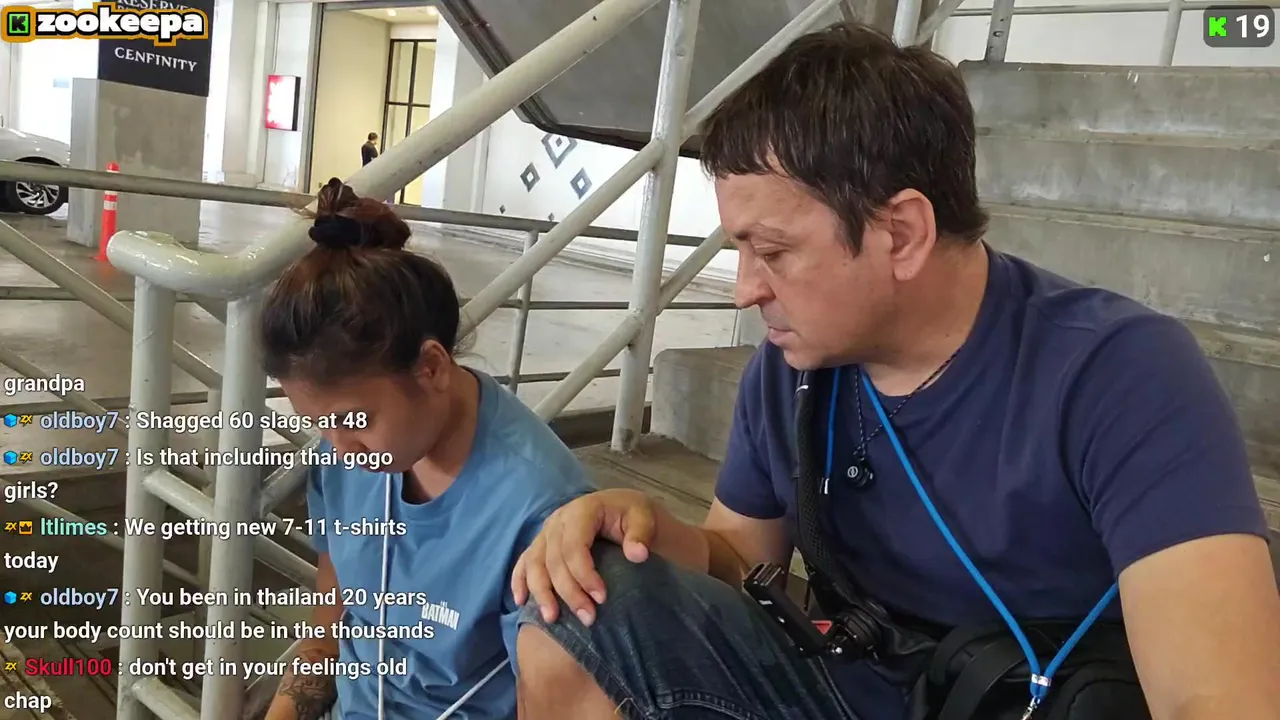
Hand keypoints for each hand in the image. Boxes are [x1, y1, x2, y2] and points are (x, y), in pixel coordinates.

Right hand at [512, 489, 656, 625]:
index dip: (584, 575)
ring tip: (552, 619)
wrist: (624, 510)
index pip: (574, 547)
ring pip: (535, 564)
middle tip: (588, 618)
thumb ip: (641, 534)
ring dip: (541, 593)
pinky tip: (521, 601)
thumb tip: (637, 555)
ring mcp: (546, 532)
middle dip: (568, 592)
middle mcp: (558, 521)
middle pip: (553, 560)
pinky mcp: (541, 543)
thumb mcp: (644, 518)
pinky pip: (524, 562)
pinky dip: (519, 581)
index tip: (602, 599)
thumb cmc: (634, 516)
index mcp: (581, 511)